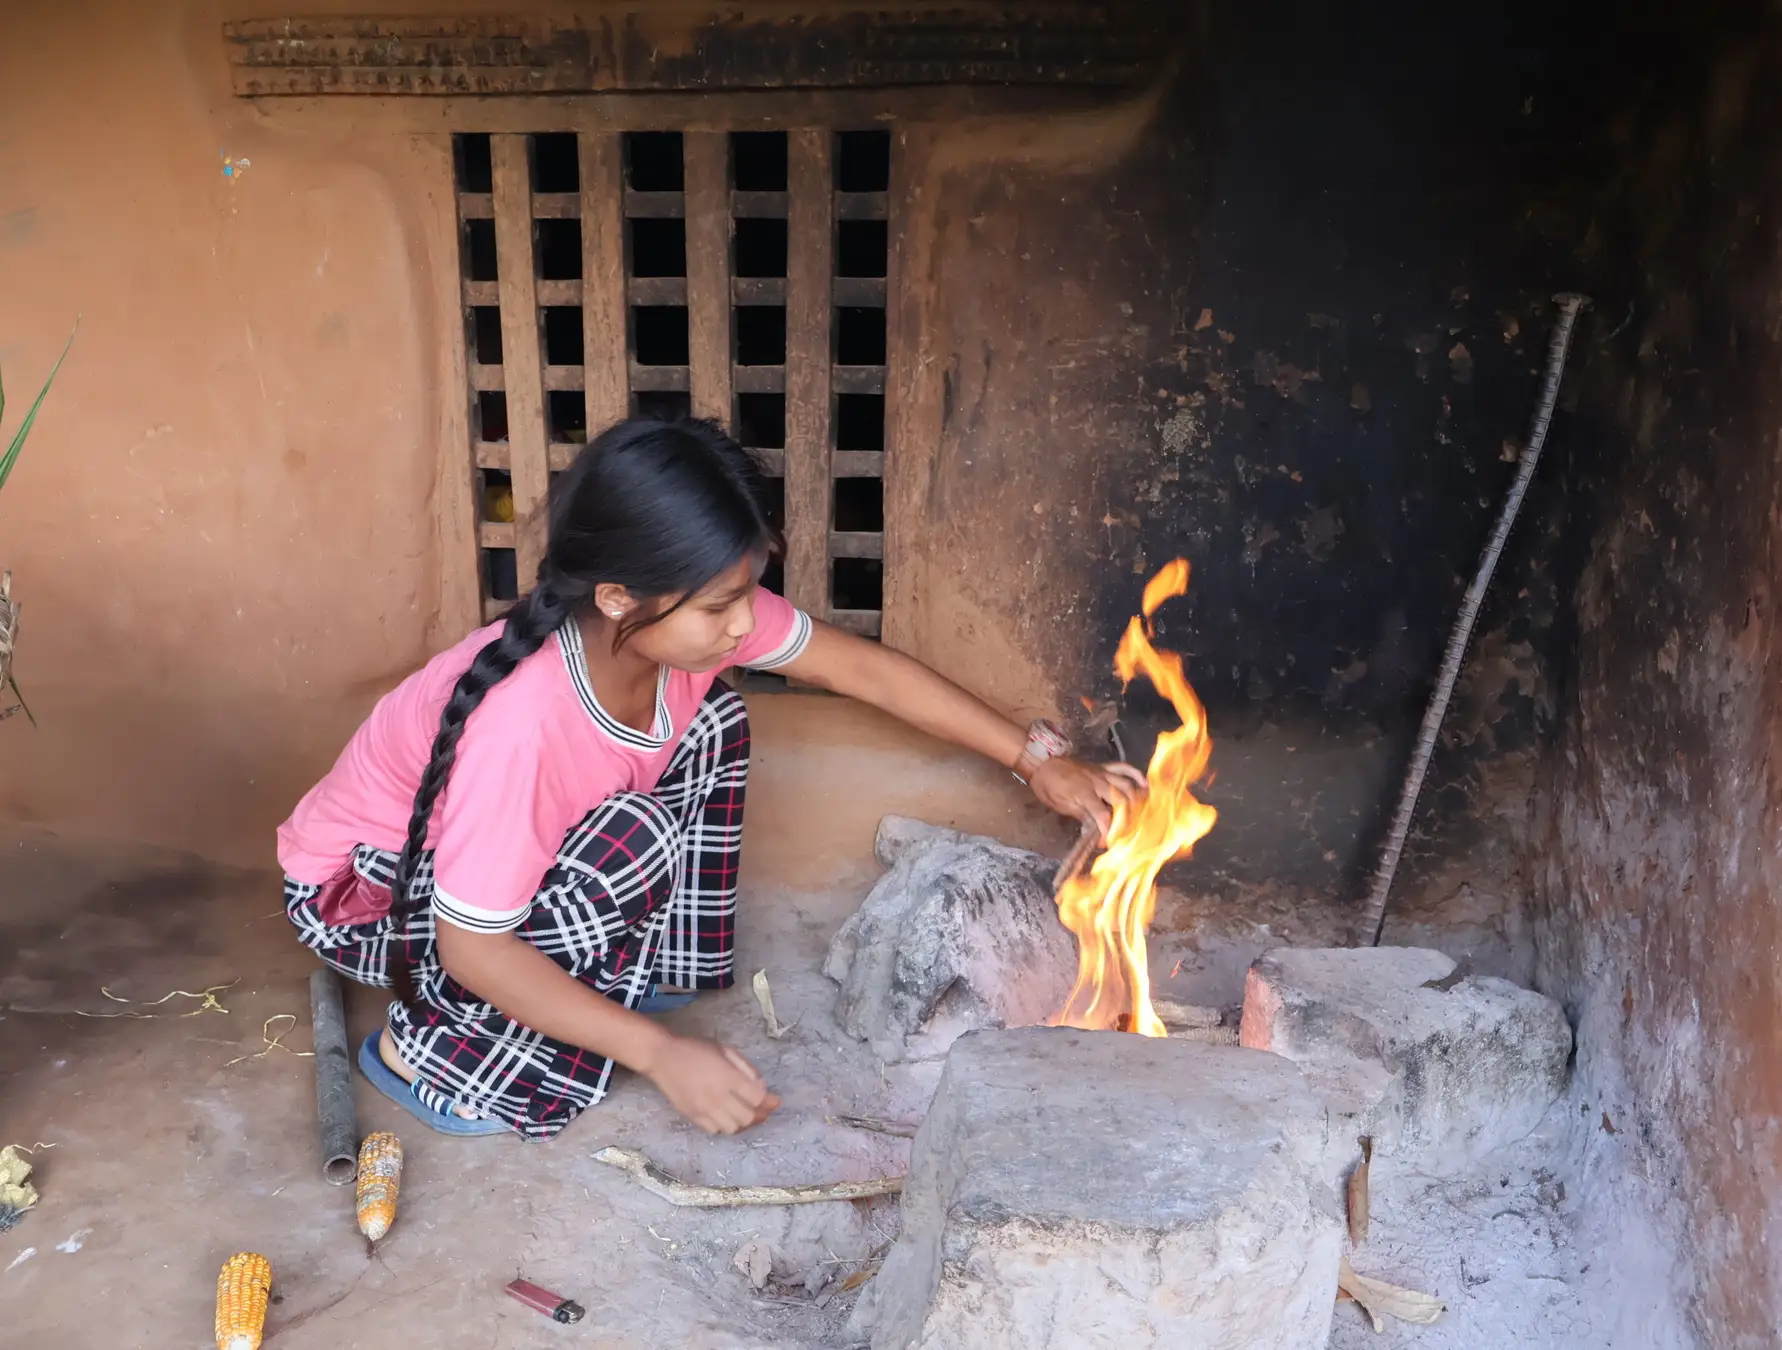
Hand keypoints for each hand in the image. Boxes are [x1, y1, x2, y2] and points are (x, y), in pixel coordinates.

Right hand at [642, 1034, 780, 1133]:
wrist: (663, 1057)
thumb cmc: (696, 1049)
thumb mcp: (726, 1050)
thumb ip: (746, 1068)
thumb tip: (761, 1087)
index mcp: (727, 1077)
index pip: (757, 1099)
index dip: (769, 1101)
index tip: (774, 1100)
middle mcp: (717, 1096)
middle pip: (747, 1117)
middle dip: (759, 1114)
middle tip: (762, 1109)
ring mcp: (704, 1109)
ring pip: (733, 1128)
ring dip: (742, 1122)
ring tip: (744, 1113)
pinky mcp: (693, 1116)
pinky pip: (715, 1130)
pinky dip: (725, 1126)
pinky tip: (726, 1116)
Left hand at [1028, 756, 1146, 839]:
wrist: (1042, 763)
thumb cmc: (1049, 786)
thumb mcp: (1061, 805)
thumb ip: (1082, 816)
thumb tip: (1095, 831)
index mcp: (1085, 794)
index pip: (1104, 816)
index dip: (1107, 832)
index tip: (1105, 843)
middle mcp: (1098, 782)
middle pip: (1121, 801)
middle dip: (1126, 819)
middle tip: (1125, 832)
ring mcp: (1103, 773)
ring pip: (1127, 785)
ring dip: (1135, 800)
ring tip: (1139, 815)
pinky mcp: (1104, 767)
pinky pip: (1123, 767)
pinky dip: (1135, 775)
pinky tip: (1145, 785)